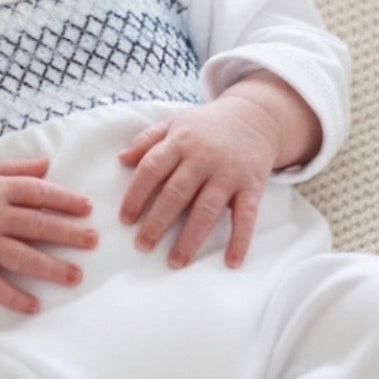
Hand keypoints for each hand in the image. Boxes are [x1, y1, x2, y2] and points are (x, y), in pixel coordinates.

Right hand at [0, 158, 96, 315]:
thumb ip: (16, 169)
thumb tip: (48, 164)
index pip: (38, 193)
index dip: (65, 200)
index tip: (87, 209)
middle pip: (37, 225)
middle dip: (68, 234)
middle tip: (93, 242)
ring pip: (21, 256)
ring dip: (50, 268)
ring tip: (74, 276)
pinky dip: (12, 296)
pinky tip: (33, 306)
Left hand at [118, 75, 320, 269]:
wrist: (256, 117)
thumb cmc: (208, 126)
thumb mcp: (176, 123)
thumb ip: (148, 140)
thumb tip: (121, 159)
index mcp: (181, 142)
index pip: (152, 168)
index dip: (136, 194)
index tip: (125, 219)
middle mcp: (204, 158)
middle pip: (176, 193)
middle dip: (157, 222)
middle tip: (143, 246)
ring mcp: (229, 173)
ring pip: (207, 209)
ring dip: (190, 238)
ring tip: (175, 262)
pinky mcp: (252, 186)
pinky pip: (247, 216)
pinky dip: (240, 240)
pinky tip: (231, 262)